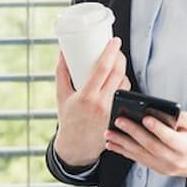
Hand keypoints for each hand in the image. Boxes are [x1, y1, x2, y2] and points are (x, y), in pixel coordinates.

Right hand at [53, 37, 130, 166]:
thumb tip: (62, 51)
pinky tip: (119, 81)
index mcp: (86, 96)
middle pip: (118, 73)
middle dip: (120, 57)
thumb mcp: (61, 94)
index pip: (103, 68)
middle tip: (116, 49)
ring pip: (125, 84)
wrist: (76, 146)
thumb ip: (61, 72)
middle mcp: (102, 103)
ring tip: (115, 66)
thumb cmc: (68, 118)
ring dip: (122, 71)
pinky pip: (126, 95)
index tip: (114, 41)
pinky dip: (123, 85)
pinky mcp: (119, 115)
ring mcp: (112, 110)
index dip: (111, 52)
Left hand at [104, 110, 186, 180]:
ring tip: (109, 135)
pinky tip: (114, 145)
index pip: (169, 138)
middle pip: (150, 146)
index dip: (156, 128)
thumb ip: (175, 117)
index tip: (144, 117)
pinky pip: (140, 161)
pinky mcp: (160, 170)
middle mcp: (175, 160)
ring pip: (141, 156)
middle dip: (133, 133)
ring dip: (123, 145)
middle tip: (118, 121)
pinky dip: (126, 153)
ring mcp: (166, 168)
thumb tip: (153, 109)